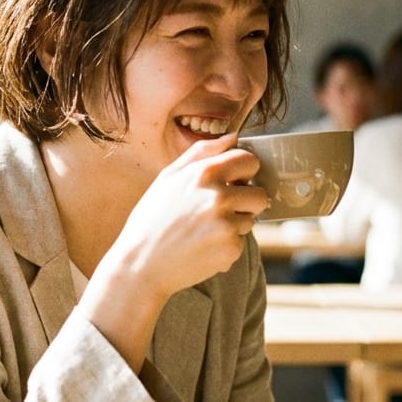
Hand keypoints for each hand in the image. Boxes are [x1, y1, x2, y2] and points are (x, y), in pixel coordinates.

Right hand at [97, 133, 269, 301]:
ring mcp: (226, 224)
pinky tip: (202, 247)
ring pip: (251, 220)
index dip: (244, 172)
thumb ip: (201, 152)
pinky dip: (226, 246)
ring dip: (235, 225)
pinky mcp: (230, 249)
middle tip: (221, 210)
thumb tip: (233, 137)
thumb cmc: (152, 219)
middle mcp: (218, 196)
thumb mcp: (168, 177)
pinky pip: (241, 242)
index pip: (249, 161)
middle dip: (246, 202)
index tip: (234, 182)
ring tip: (204, 231)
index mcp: (204, 174)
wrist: (141, 264)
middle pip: (260, 194)